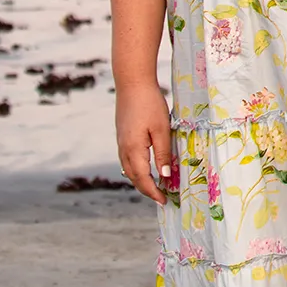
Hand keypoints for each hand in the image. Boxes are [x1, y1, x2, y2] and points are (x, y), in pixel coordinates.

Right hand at [116, 82, 175, 203]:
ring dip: (141, 180)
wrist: (132, 84)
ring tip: (156, 187)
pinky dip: (137, 169)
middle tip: (162, 198)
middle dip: (147, 189)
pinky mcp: (122, 137)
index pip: (143, 178)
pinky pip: (128, 160)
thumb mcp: (162, 129)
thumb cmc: (150, 105)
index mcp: (133, 150)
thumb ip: (163, 153)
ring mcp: (121, 143)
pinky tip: (146, 169)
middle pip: (134, 177)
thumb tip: (165, 176)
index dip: (153, 191)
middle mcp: (123, 150)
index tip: (164, 201)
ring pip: (129, 170)